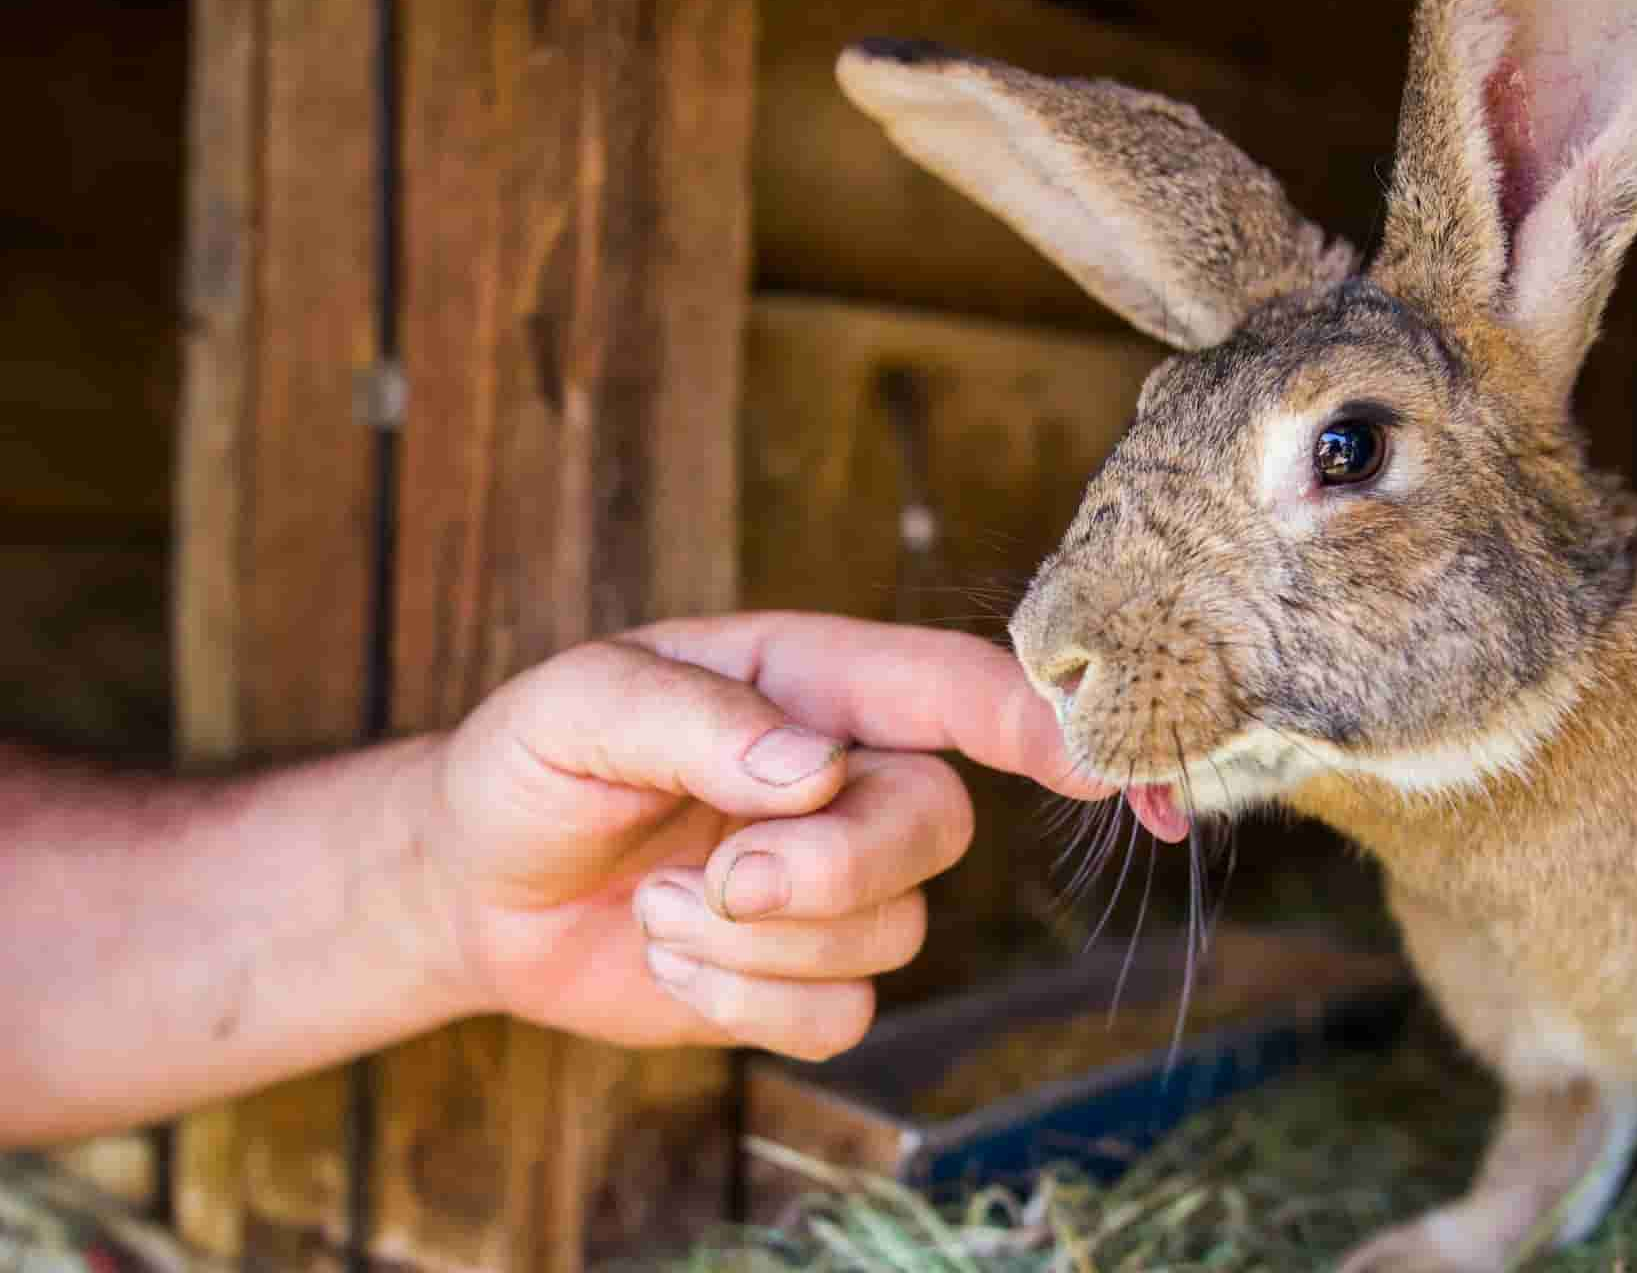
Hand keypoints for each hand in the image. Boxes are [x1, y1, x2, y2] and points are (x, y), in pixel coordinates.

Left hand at [411, 613, 1100, 1060]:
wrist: (476, 887)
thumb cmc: (529, 767)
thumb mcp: (578, 706)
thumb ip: (692, 718)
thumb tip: (815, 770)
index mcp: (809, 683)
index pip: (951, 686)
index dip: (1038, 718)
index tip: (1099, 760)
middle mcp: (846, 777)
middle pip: (936, 825)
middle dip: (833, 868)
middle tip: (722, 877)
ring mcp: (834, 883)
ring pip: (889, 932)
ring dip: (751, 941)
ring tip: (658, 900)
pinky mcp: (805, 977)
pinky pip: (842, 1014)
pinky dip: (744, 1004)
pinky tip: (672, 956)